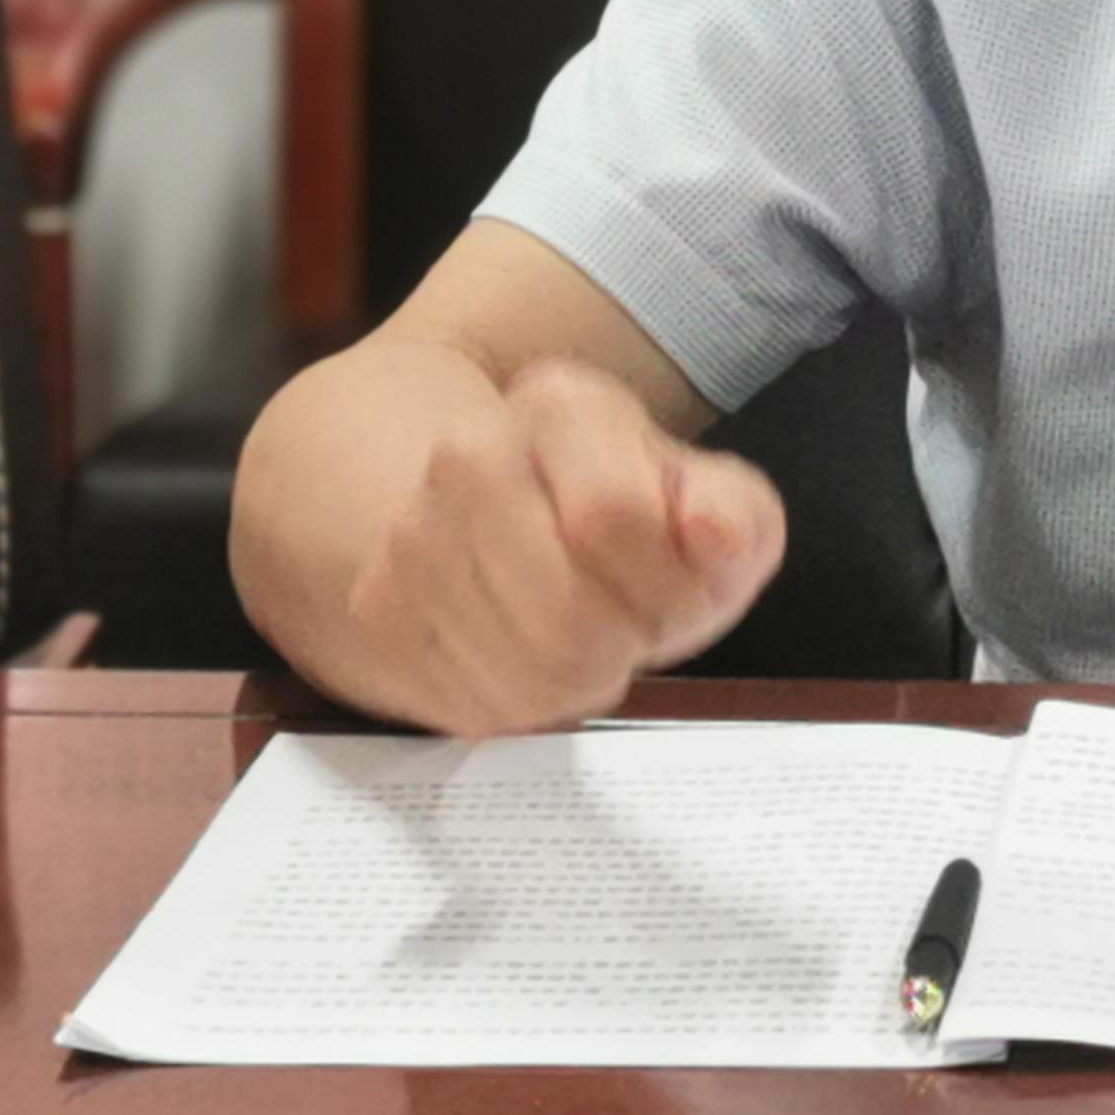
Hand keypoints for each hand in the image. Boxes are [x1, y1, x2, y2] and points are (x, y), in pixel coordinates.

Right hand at [341, 359, 786, 736]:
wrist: (491, 513)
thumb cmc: (626, 516)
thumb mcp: (710, 501)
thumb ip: (736, 518)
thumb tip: (715, 537)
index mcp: (564, 409)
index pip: (616, 516)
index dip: (670, 582)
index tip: (678, 584)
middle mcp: (469, 457)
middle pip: (568, 621)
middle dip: (624, 643)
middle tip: (629, 622)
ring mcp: (410, 536)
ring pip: (522, 677)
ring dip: (576, 682)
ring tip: (582, 637)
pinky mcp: (377, 613)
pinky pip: (473, 705)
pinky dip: (522, 703)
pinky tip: (529, 659)